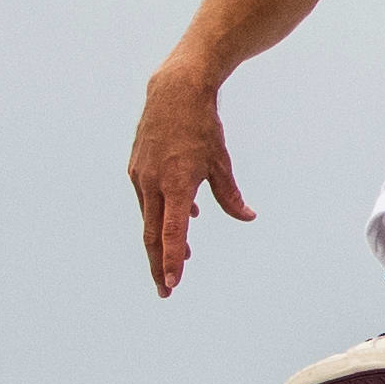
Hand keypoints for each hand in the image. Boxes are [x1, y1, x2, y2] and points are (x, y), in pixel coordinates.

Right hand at [130, 70, 249, 294]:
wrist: (174, 92)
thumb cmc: (202, 127)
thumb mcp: (221, 163)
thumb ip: (231, 196)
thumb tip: (248, 217)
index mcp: (177, 185)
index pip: (172, 233)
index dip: (172, 260)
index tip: (173, 283)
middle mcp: (153, 184)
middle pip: (153, 235)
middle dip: (159, 265)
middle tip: (166, 291)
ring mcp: (141, 176)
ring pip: (148, 218)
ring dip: (161, 242)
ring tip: (178, 262)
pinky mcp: (136, 168)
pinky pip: (148, 199)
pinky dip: (160, 214)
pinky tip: (181, 219)